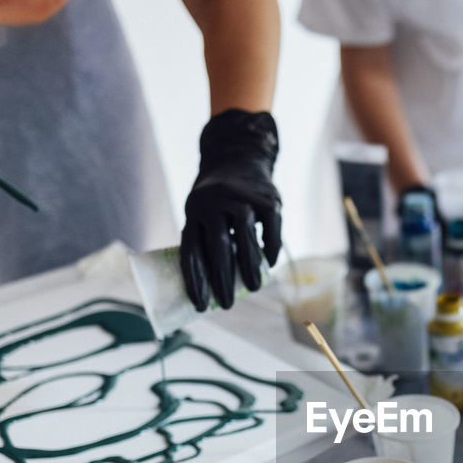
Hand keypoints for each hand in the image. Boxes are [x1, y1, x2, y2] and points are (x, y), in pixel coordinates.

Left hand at [180, 109, 281, 310]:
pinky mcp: (267, 198)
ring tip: (253, 288)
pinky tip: (269, 263)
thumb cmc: (217, 200)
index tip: (201, 306)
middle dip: (223, 279)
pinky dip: (270, 249)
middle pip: (218, 246)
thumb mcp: (202, 215)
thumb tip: (212, 288)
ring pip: (245, 237)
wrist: (238, 156)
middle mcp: (215, 202)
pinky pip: (270, 229)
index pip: (191, 250)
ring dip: (249, 267)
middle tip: (226, 305)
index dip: (195, 281)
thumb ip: (206, 243)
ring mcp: (243, 198)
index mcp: (193, 211)